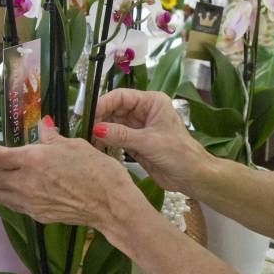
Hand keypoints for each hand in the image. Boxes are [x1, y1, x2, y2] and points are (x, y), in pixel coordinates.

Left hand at [0, 119, 139, 228]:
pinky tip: (15, 186)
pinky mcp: (37, 215)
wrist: (110, 204)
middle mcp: (25, 182)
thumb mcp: (75, 145)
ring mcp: (29, 202)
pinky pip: (11, 205)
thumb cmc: (97, 170)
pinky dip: (6, 194)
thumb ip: (51, 137)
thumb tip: (42, 125)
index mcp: (34, 159)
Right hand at [92, 89, 211, 194]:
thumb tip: (96, 128)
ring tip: (85, 138)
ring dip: (100, 130)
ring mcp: (138, 127)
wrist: (192, 177)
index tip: (86, 114)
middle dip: (99, 117)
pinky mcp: (135, 143)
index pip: (121, 97)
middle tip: (82, 128)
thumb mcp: (149, 142)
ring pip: (113, 124)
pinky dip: (105, 141)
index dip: (103, 103)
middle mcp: (143, 111)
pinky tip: (94, 146)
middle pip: (114, 109)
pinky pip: (115, 138)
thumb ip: (122, 135)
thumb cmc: (178, 153)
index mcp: (151, 102)